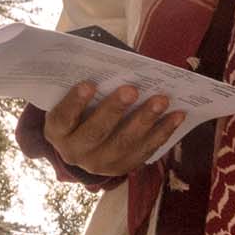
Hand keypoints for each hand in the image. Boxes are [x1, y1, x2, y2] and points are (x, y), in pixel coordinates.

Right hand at [42, 82, 185, 177]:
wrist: (83, 145)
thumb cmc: (79, 110)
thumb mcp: (72, 101)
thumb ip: (84, 89)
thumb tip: (114, 67)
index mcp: (57, 132)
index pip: (63, 118)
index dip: (75, 103)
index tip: (89, 84)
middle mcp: (75, 153)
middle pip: (95, 133)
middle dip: (114, 110)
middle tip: (132, 89)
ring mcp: (99, 164)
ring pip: (124, 144)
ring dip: (145, 121)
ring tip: (161, 100)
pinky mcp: (122, 168)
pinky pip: (145, 151)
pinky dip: (162, 132)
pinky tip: (176, 115)